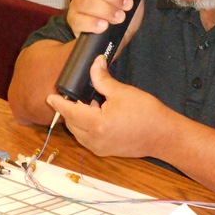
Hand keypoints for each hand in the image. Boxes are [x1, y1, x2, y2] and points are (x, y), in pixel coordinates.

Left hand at [47, 55, 168, 157]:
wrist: (163, 135)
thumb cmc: (146, 113)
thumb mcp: (122, 92)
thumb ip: (102, 79)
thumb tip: (94, 63)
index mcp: (96, 124)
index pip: (70, 112)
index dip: (59, 103)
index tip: (50, 96)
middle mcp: (94, 140)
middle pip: (72, 123)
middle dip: (69, 110)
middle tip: (72, 95)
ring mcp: (100, 148)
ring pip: (79, 133)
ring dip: (78, 119)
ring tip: (88, 103)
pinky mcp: (107, 151)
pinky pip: (88, 138)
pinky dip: (87, 127)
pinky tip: (97, 114)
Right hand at [67, 0, 149, 43]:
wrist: (116, 39)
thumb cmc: (120, 17)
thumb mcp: (132, 0)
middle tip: (127, 5)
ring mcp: (76, 6)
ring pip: (85, 2)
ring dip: (105, 9)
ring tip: (119, 17)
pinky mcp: (74, 22)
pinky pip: (79, 20)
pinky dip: (92, 22)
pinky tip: (104, 25)